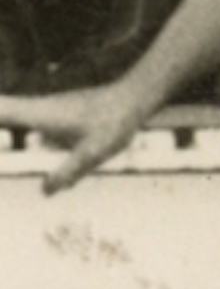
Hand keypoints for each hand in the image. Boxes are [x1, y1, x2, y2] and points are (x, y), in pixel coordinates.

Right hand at [0, 83, 146, 193]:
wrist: (137, 97)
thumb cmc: (115, 122)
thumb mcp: (93, 152)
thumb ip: (67, 172)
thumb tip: (44, 191)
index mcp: (40, 114)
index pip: (0, 110)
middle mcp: (39, 109)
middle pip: (2, 111)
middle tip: (9, 144)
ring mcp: (48, 110)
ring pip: (15, 116)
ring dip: (5, 124)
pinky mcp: (58, 115)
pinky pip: (31, 123)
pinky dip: (19, 129)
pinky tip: (35, 150)